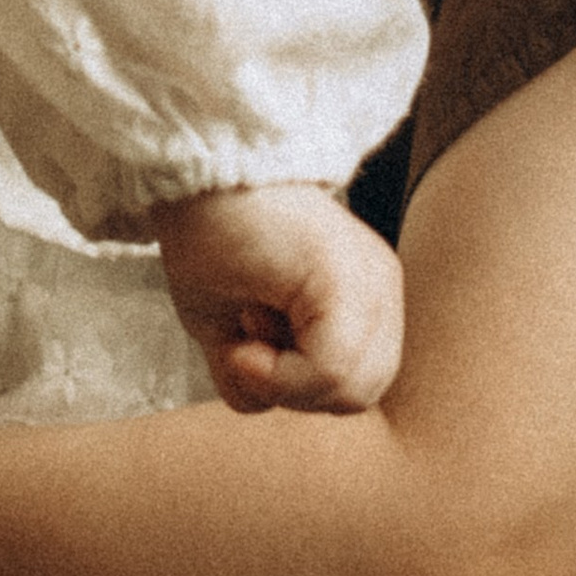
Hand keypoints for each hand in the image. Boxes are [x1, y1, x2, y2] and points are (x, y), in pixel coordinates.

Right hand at [150, 183, 404, 414]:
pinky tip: (246, 326)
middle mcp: (380, 290)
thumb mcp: (234, 332)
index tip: (249, 344)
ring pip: (349, 391)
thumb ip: (267, 377)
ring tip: (248, 320)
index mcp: (365, 299)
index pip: (353, 388)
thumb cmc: (208, 241)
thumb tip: (270, 402)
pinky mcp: (349, 279)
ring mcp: (372, 284)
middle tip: (249, 338)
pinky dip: (277, 374)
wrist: (196, 173)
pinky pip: (329, 370)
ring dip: (283, 380)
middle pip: (358, 397)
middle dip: (296, 390)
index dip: (296, 390)